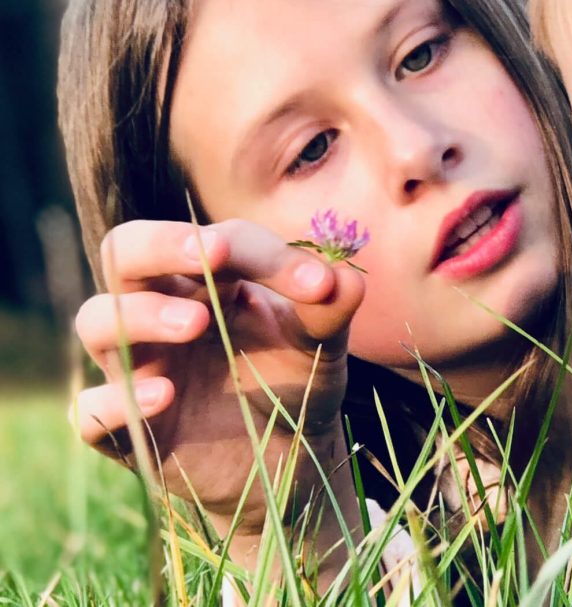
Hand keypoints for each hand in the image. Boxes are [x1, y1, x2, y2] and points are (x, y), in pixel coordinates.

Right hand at [73, 218, 365, 537]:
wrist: (288, 463)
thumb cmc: (295, 382)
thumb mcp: (322, 345)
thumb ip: (331, 311)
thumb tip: (347, 279)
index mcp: (209, 279)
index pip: (219, 241)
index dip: (264, 253)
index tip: (317, 284)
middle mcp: (160, 311)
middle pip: (126, 251)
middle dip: (164, 243)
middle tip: (212, 253)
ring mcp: (137, 368)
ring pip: (97, 320)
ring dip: (142, 314)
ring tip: (196, 323)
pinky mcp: (129, 430)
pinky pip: (91, 412)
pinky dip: (116, 402)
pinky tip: (163, 396)